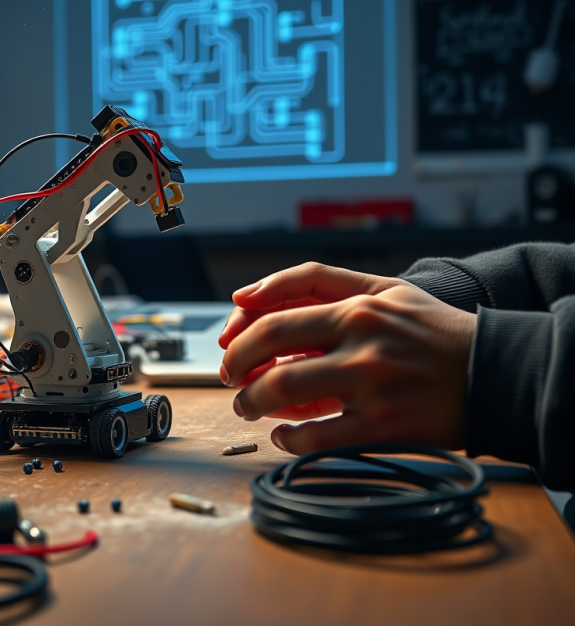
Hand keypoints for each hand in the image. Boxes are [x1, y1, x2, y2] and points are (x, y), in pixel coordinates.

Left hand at [218, 263, 476, 454]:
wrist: (494, 371)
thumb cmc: (432, 330)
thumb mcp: (386, 288)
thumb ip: (321, 282)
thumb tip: (251, 295)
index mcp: (358, 306)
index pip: (278, 310)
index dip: (243, 328)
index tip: (229, 341)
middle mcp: (362, 341)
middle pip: (273, 344)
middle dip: (238, 363)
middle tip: (229, 377)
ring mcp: (371, 385)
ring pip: (286, 390)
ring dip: (254, 401)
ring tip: (249, 407)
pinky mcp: (384, 426)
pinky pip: (318, 437)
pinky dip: (290, 440)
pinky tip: (284, 436)